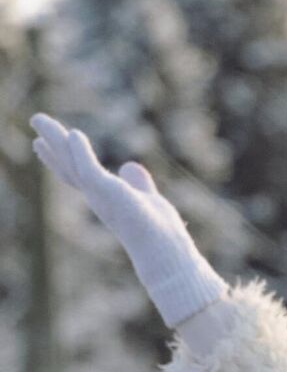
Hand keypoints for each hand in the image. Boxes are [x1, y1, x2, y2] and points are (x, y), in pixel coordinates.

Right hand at [31, 113, 225, 326]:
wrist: (165, 251)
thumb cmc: (159, 232)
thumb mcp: (147, 198)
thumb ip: (138, 183)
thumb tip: (129, 166)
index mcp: (104, 197)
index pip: (78, 172)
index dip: (62, 156)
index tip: (43, 143)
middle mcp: (96, 195)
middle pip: (68, 164)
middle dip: (52, 143)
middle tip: (36, 121)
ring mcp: (100, 194)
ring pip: (71, 161)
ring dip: (56, 138)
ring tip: (39, 119)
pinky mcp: (108, 192)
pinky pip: (88, 167)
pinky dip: (80, 151)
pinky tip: (74, 133)